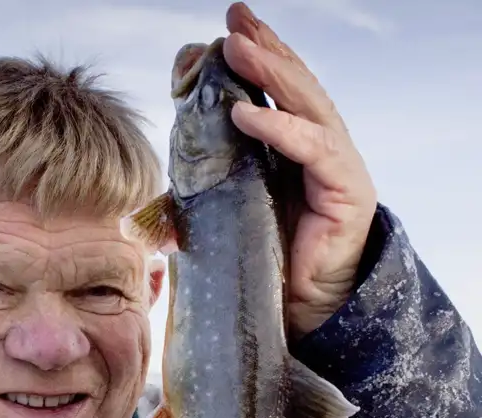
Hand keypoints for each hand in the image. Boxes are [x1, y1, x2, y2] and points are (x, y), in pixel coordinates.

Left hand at [223, 2, 377, 337]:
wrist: (302, 309)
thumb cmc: (267, 259)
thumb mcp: (227, 212)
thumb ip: (203, 189)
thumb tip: (151, 190)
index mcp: (292, 148)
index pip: (274, 91)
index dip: (255, 57)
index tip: (224, 28)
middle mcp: (318, 147)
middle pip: (293, 86)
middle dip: (263, 49)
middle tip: (234, 19)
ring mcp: (335, 165)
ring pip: (305, 105)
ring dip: (270, 73)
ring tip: (237, 48)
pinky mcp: (345, 191)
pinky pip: (313, 150)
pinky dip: (279, 129)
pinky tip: (247, 115)